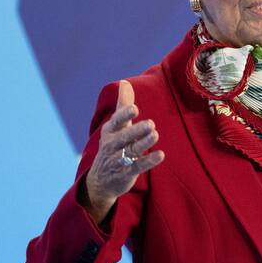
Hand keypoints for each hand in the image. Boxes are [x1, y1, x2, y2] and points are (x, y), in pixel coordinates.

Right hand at [83, 80, 164, 222]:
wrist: (100, 180)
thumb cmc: (113, 145)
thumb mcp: (115, 126)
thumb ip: (123, 105)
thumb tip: (125, 82)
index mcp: (110, 132)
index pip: (116, 122)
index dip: (124, 115)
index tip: (134, 108)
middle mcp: (113, 145)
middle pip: (124, 137)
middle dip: (136, 130)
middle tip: (151, 124)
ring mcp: (119, 160)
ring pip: (132, 151)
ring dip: (144, 143)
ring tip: (155, 134)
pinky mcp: (127, 173)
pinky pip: (138, 167)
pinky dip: (149, 161)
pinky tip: (161, 155)